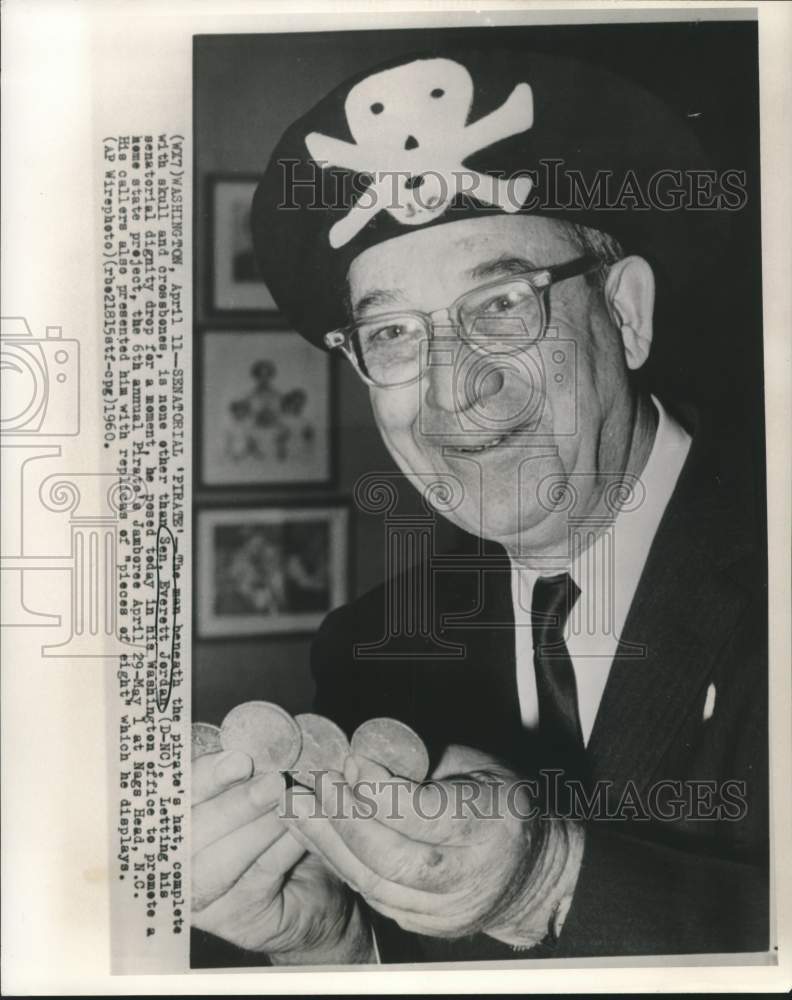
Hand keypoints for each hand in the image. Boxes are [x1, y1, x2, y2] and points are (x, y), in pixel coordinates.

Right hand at [191, 750, 373, 962]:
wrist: (314, 890)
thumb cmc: (277, 830)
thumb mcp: (256, 794)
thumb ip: (244, 776)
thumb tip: (255, 746)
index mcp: (173, 819)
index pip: (176, 796)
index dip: (204, 777)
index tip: (239, 760)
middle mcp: (175, 860)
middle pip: (192, 831)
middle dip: (236, 803)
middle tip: (274, 781)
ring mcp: (199, 894)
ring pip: (222, 860)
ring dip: (260, 826)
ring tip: (291, 801)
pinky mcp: (231, 918)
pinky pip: (259, 875)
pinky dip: (283, 848)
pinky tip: (303, 830)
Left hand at [283, 744, 583, 947]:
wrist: (534, 872)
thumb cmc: (500, 803)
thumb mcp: (476, 765)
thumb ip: (423, 760)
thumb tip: (362, 749)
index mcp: (492, 822)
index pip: (423, 813)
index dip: (379, 788)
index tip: (349, 760)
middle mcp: (472, 873)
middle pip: (392, 856)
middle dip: (344, 818)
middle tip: (315, 783)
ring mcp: (449, 908)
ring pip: (375, 882)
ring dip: (329, 843)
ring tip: (298, 808)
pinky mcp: (429, 926)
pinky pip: (373, 896)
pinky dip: (341, 864)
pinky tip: (318, 836)